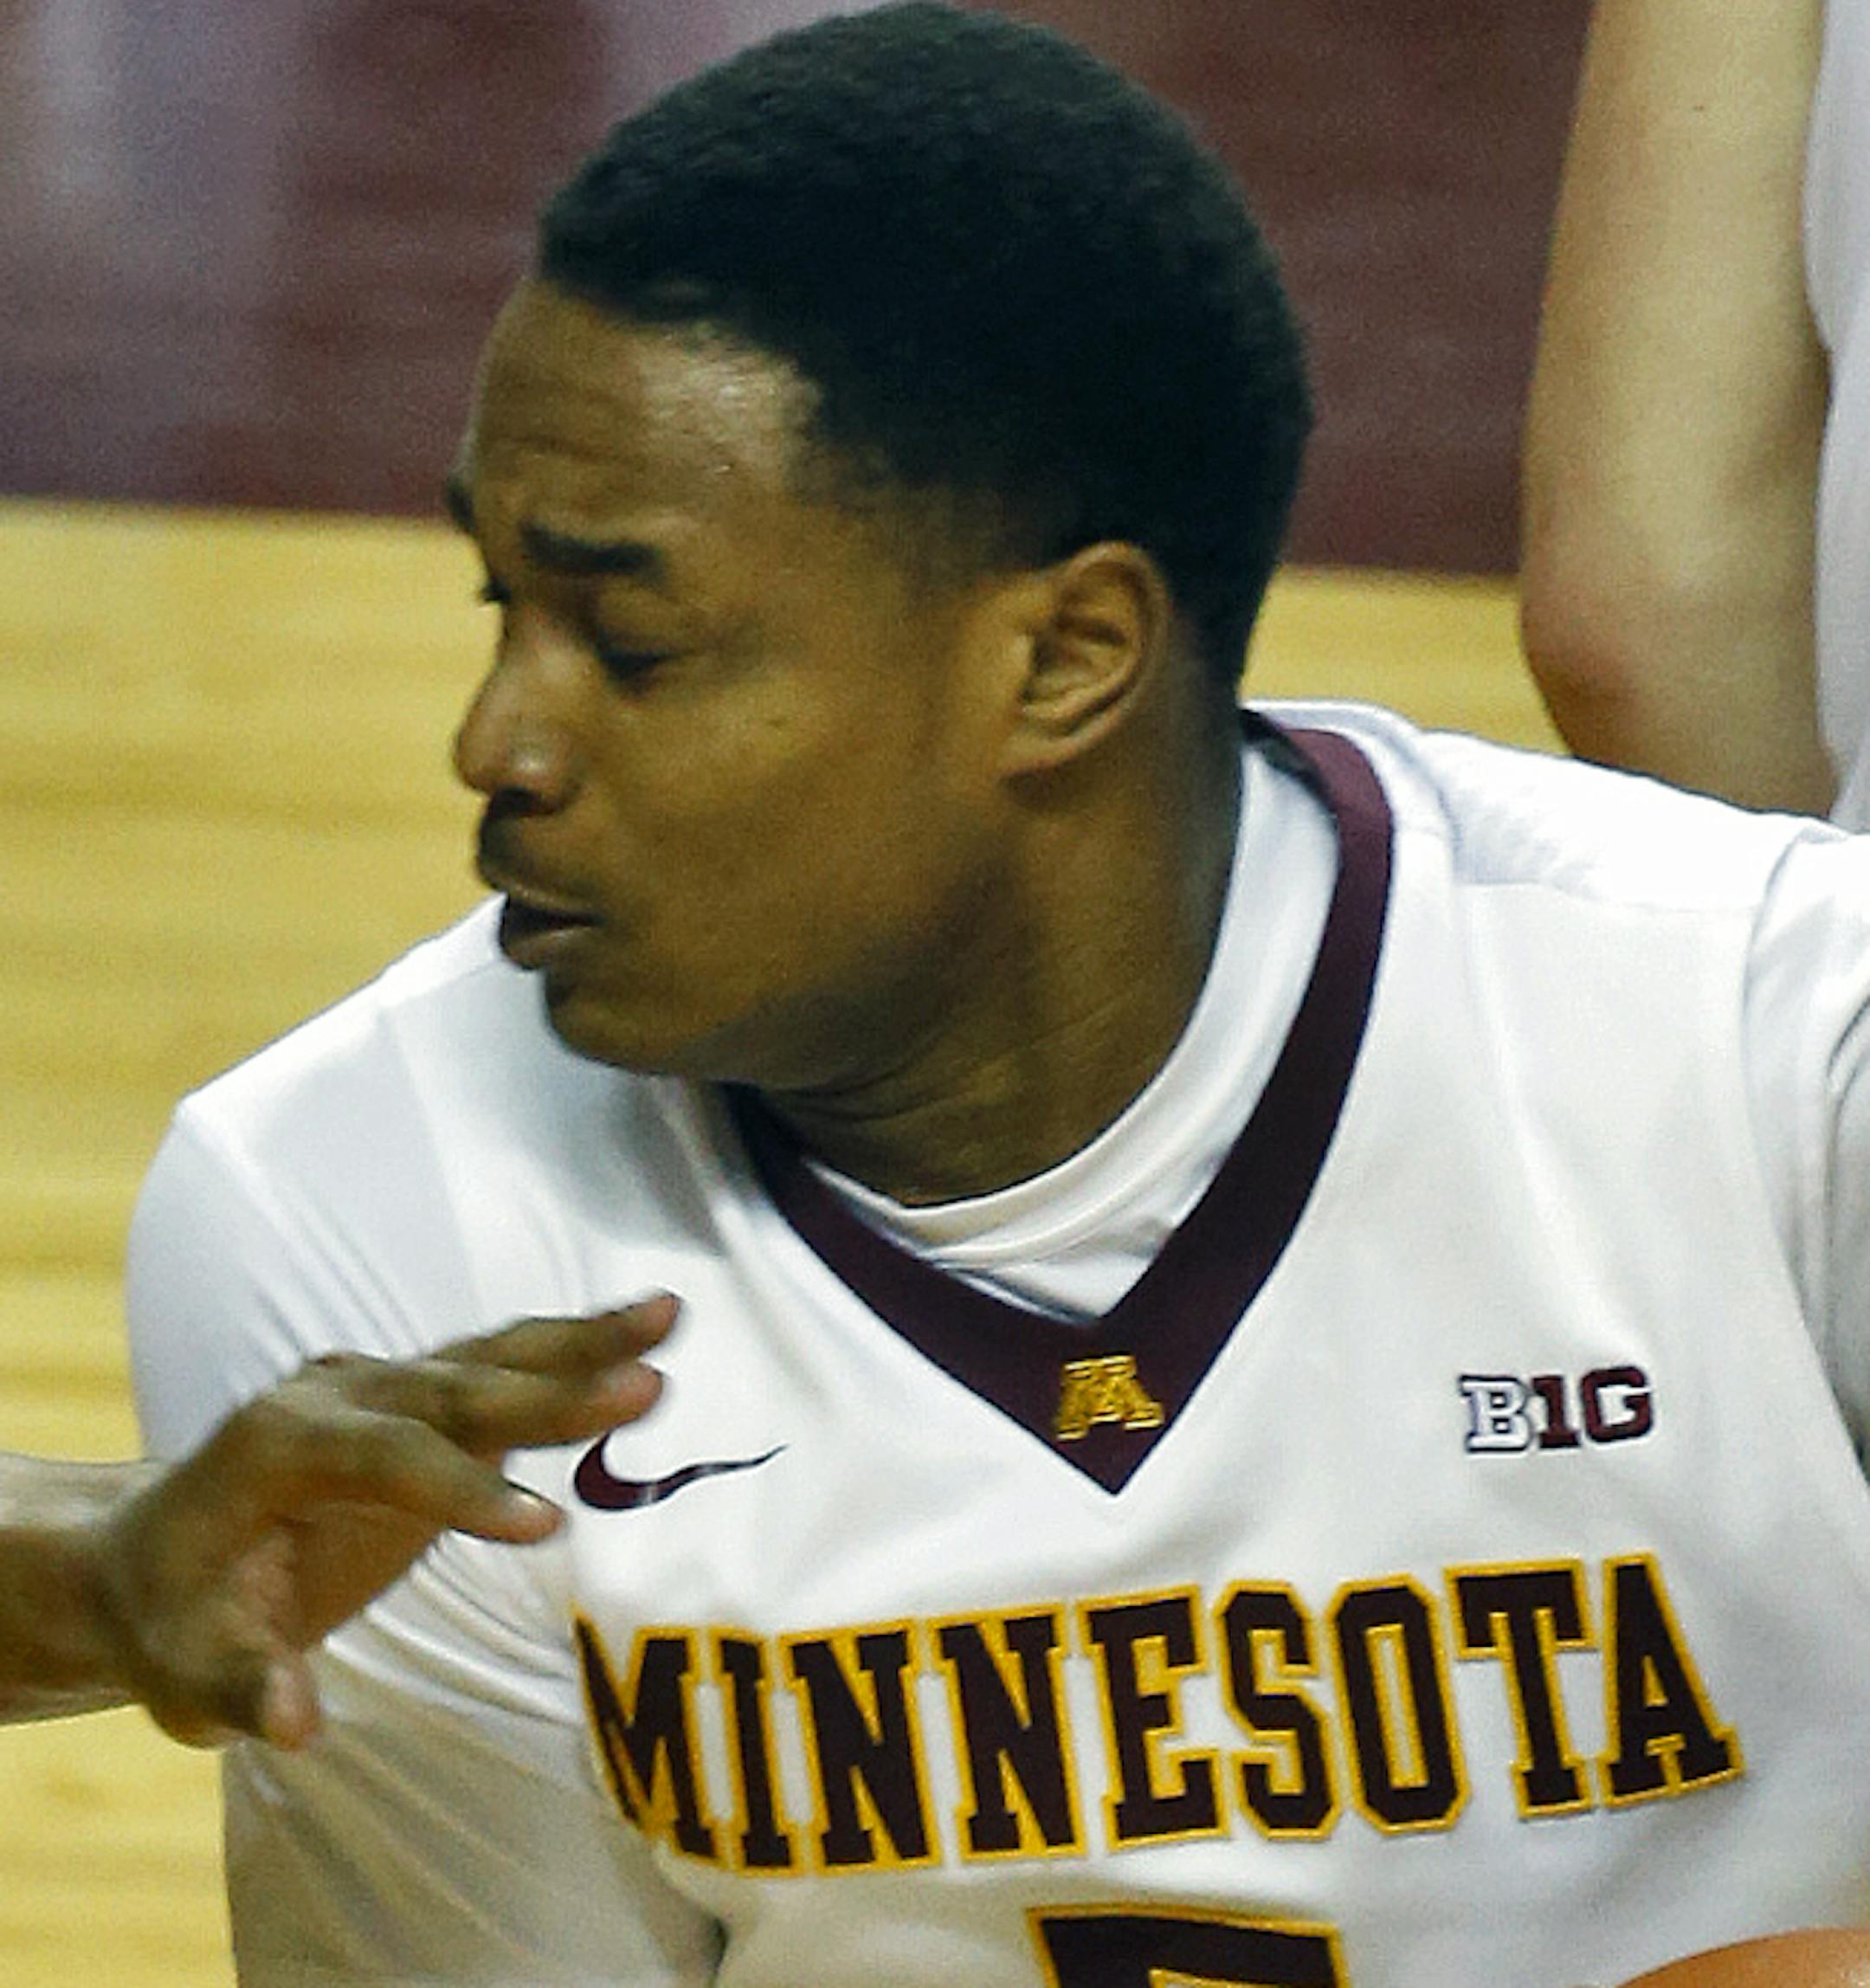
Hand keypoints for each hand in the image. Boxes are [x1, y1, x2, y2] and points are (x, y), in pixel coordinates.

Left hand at [90, 1298, 675, 1748]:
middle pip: (456, 1386)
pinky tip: (641, 1332)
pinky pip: (499, 1364)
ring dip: (582, 1340)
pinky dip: (570, 1347)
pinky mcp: (413, 1395)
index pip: (387, 1459)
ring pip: (490, 1355)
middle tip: (647, 1384)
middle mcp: (334, 1394)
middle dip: (554, 1391)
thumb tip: (296, 1723)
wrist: (146, 1553)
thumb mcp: (183, 1673)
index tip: (546, 1527)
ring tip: (669, 1315)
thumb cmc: (170, 1620)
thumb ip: (242, 1687)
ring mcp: (377, 1384)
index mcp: (279, 1445)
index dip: (463, 1491)